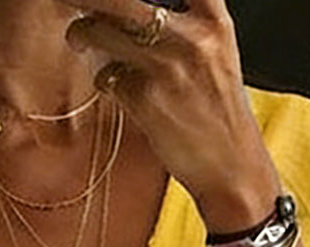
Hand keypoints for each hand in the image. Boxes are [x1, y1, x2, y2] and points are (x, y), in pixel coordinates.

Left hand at [62, 0, 280, 231]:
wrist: (231, 167)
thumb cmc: (219, 115)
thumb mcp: (216, 56)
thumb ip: (186, 26)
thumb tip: (131, 11)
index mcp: (215, 21)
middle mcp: (193, 36)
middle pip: (125, 0)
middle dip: (94, 1)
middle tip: (77, 3)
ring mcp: (168, 66)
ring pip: (106, 31)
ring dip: (84, 32)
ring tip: (80, 37)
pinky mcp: (146, 99)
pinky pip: (108, 75)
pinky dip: (105, 79)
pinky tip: (116, 87)